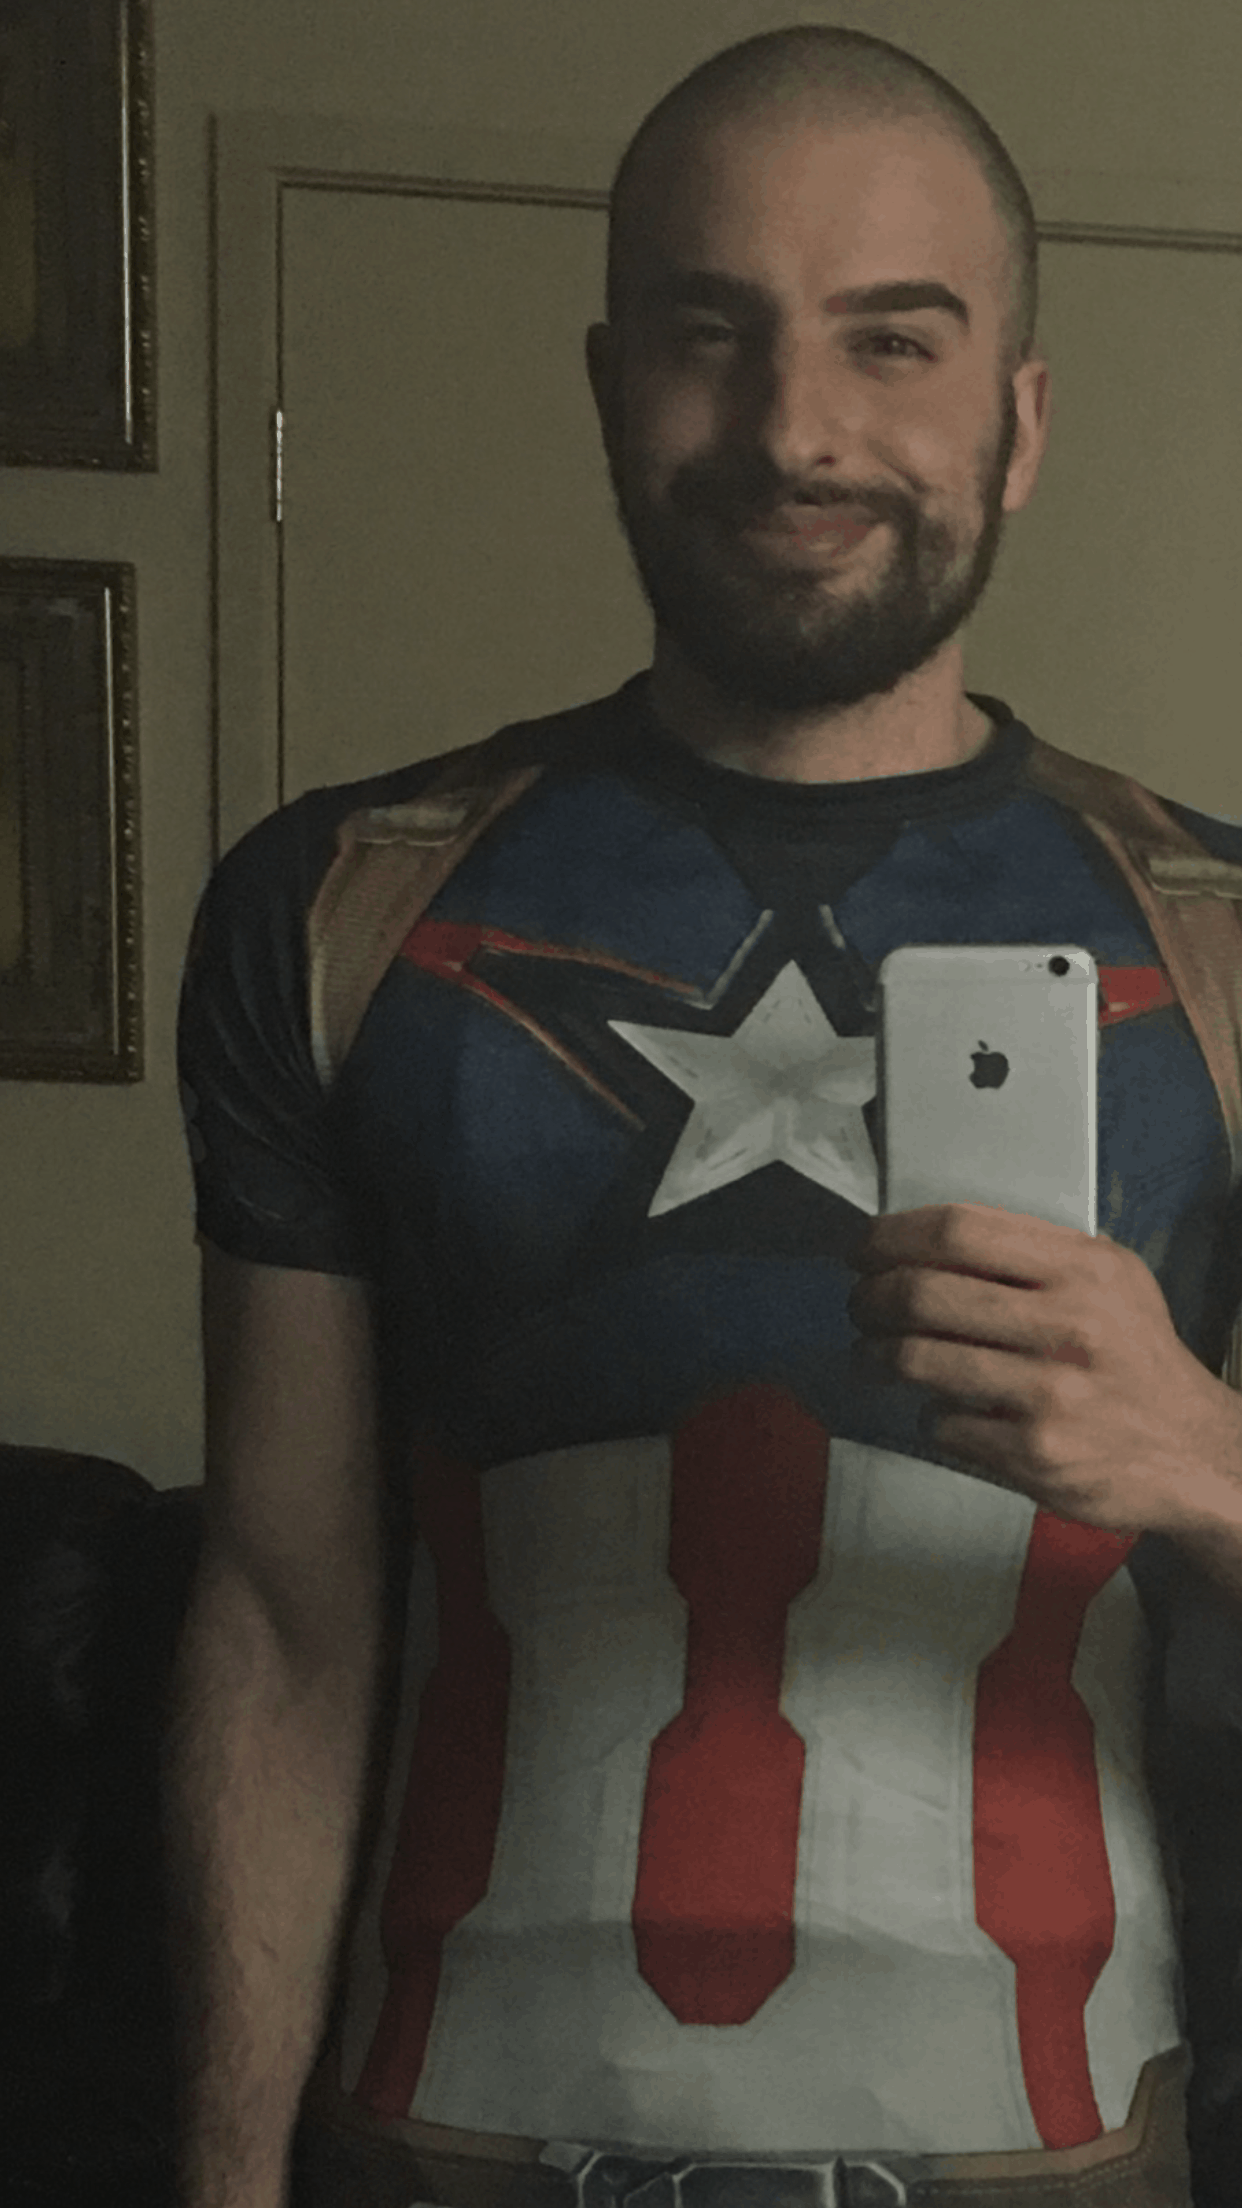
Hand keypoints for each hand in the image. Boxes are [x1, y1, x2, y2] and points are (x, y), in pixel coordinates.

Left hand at [847, 1202, 1241, 1537]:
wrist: (1195, 1452)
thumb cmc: (1136, 1358)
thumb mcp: (1111, 1282)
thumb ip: (1033, 1254)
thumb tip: (926, 1238)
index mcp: (1084, 1268)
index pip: (960, 1230)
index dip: (892, 1236)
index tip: (863, 1249)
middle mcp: (1071, 1324)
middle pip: (925, 1292)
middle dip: (871, 1299)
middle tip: (860, 1307)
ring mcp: (1052, 1393)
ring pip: (919, 1360)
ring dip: (877, 1357)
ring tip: (872, 1357)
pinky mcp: (1036, 1454)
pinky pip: (941, 1424)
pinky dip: (929, 1416)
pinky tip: (944, 1412)